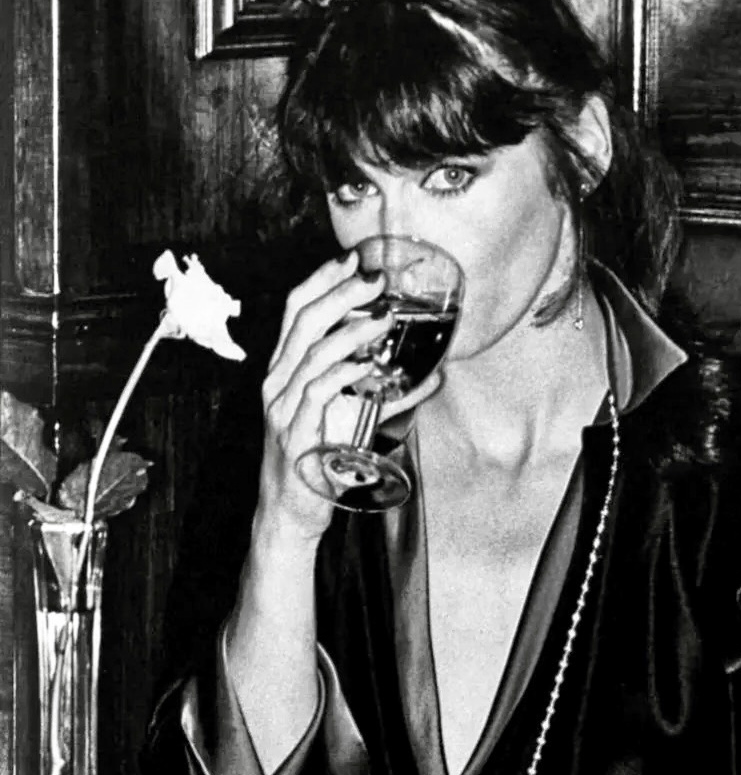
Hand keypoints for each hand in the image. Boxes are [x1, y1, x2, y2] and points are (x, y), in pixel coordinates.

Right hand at [255, 250, 440, 544]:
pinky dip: (345, 374)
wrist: (291, 515)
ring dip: (351, 331)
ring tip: (382, 318)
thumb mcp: (347, 419)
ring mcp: (283, 409)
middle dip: (340, 293)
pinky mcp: (295, 435)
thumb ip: (378, 393)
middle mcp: (277, 384)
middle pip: (303, 322)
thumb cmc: (319, 464)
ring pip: (313, 353)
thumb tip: (429, 376)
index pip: (295, 311)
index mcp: (284, 372)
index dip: (321, 280)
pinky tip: (368, 366)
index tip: (352, 259)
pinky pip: (318, 393)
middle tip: (375, 279)